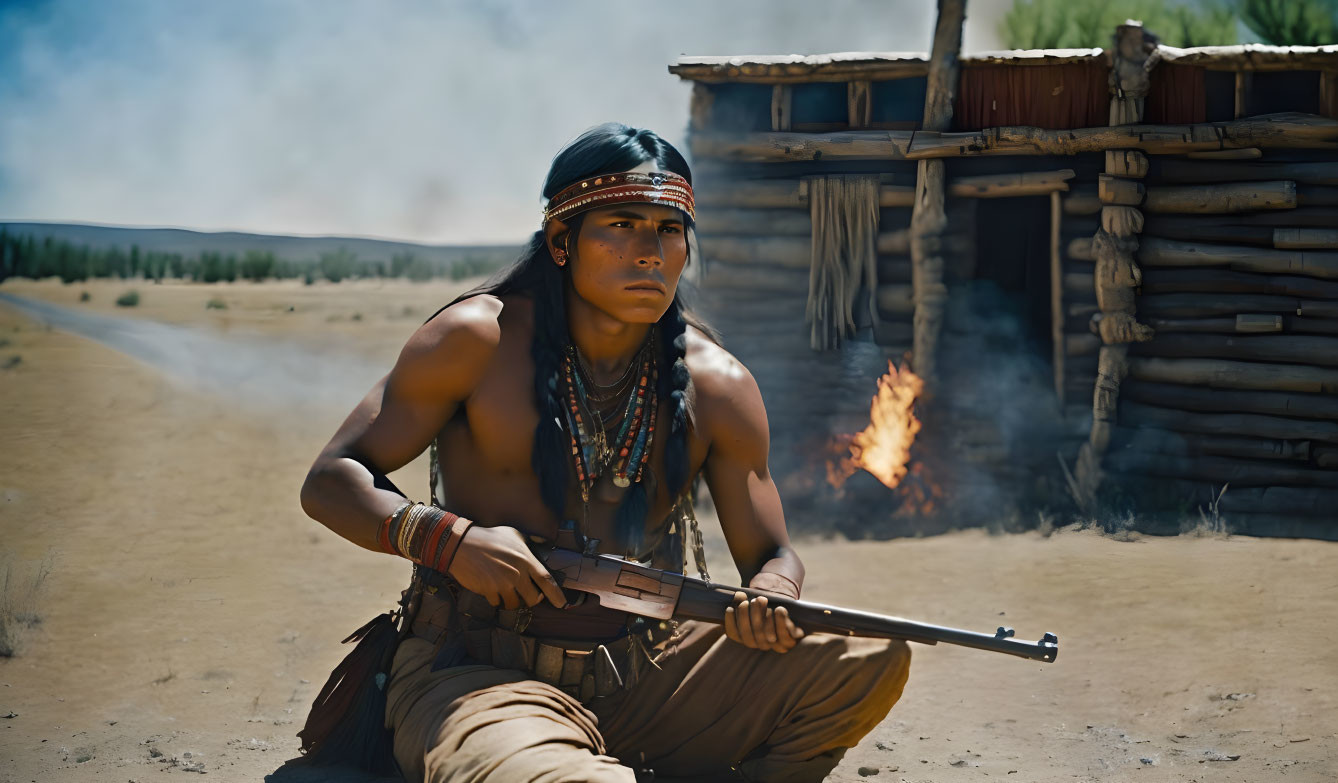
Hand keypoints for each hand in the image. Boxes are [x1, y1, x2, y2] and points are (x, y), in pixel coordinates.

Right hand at [446, 524, 568, 610]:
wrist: (462, 544)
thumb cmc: (488, 537)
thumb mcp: (513, 534)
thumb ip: (529, 543)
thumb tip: (542, 544)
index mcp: (525, 559)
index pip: (546, 580)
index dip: (556, 594)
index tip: (562, 604)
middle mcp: (517, 573)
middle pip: (533, 598)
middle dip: (531, 599)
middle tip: (525, 595)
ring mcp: (503, 583)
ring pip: (515, 604)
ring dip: (511, 600)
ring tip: (505, 589)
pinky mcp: (489, 590)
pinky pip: (497, 603)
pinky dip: (496, 599)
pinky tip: (490, 587)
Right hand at [723, 587, 804, 653]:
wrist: (790, 613)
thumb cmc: (768, 606)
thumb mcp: (755, 603)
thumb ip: (744, 600)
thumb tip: (738, 595)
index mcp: (747, 636)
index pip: (734, 634)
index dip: (730, 622)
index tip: (729, 608)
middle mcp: (759, 643)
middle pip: (748, 635)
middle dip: (745, 616)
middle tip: (747, 601)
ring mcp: (774, 645)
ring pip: (765, 635)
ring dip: (762, 616)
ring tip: (761, 599)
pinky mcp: (789, 642)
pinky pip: (784, 636)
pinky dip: (781, 622)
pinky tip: (779, 609)